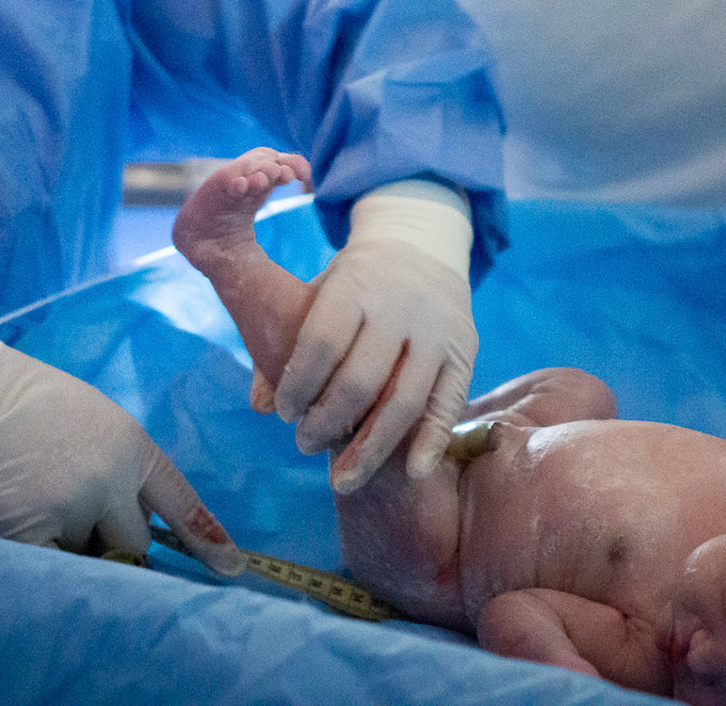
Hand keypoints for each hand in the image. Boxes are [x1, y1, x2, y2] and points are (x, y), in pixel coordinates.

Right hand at [0, 344, 244, 574]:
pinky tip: (27, 528)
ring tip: (42, 503)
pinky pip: (53, 567)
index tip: (232, 567)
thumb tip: (133, 527)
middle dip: (114, 544)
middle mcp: (113, 479)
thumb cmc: (35, 404)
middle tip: (80, 519)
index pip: (181, 502)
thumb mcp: (101, 422)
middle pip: (135, 545)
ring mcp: (73, 504)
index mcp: (135, 448)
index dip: (207, 539)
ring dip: (72, 548)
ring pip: (88, 557)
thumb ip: (124, 470)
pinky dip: (44, 560)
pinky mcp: (30, 525)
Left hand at [274, 236, 476, 493]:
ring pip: (405, 400)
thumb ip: (283, 342)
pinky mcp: (465, 350)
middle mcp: (401, 304)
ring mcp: (438, 329)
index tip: (284, 412)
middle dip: (328, 421)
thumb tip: (260, 406)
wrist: (421, 246)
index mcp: (356, 282)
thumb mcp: (317, 293)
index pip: (322, 341)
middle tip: (303, 444)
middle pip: (362, 379)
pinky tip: (411, 472)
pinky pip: (449, 403)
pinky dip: (432, 441)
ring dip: (372, 448)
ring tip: (343, 479)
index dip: (299, 385)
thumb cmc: (353, 284)